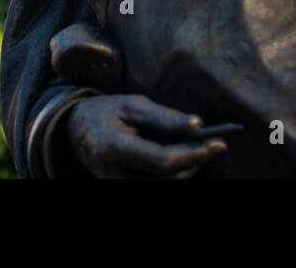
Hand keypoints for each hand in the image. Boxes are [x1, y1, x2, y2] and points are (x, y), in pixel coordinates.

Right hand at [61, 94, 227, 177]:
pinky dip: (172, 176)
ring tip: (194, 149)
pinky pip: (155, 187)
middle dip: (193, 163)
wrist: (76, 131)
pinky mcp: (120, 190)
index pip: (161, 161)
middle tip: (211, 144)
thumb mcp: (133, 105)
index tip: (218, 143)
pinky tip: (178, 160)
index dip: (192, 154)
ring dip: (185, 171)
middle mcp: (112, 175)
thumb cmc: (109, 113)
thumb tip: (197, 124)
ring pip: (164, 188)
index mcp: (113, 147)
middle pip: (166, 180)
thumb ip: (164, 117)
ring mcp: (115, 187)